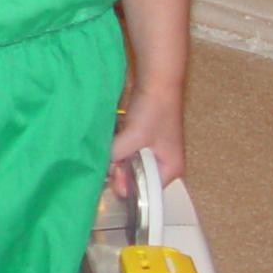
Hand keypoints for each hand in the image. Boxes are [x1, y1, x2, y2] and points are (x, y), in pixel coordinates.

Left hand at [108, 79, 185, 197]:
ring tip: (112, 148)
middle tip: (111, 159)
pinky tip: (113, 141)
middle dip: (121, 171)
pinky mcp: (145, 140)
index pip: (146, 191)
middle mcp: (165, 163)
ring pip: (130, 164)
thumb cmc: (154, 110)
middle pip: (137, 178)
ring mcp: (155, 151)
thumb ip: (116, 155)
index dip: (127, 185)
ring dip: (118, 159)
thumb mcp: (133, 138)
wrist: (157, 82)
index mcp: (170, 168)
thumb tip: (101, 164)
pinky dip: (119, 149)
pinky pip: (128, 152)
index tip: (114, 174)